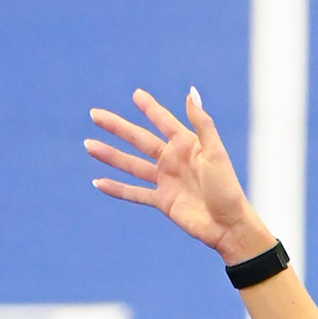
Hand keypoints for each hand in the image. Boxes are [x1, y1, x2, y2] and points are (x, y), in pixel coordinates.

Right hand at [86, 88, 273, 263]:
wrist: (229, 225)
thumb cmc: (227, 188)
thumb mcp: (215, 153)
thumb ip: (202, 123)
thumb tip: (191, 92)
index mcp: (187, 146)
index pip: (164, 122)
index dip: (150, 108)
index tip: (136, 95)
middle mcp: (173, 160)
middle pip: (139, 140)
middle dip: (117, 127)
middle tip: (94, 114)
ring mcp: (166, 181)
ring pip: (131, 165)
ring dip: (110, 155)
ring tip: (88, 145)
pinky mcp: (162, 201)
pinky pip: (135, 193)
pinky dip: (117, 189)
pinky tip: (98, 182)